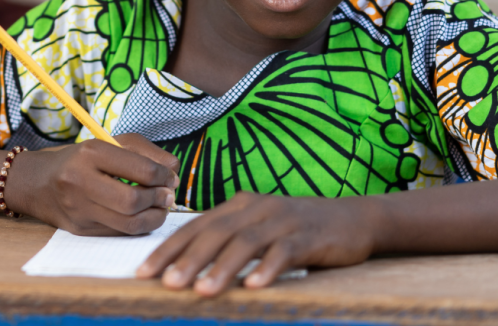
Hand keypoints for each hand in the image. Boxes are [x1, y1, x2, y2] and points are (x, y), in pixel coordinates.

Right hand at [6, 133, 179, 234]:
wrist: (37, 182)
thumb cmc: (80, 159)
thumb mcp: (109, 143)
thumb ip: (144, 152)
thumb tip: (174, 171)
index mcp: (90, 153)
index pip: (140, 169)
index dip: (164, 176)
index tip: (170, 177)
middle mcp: (80, 181)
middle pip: (133, 201)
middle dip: (159, 200)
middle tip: (168, 196)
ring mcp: (78, 209)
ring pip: (129, 224)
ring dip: (154, 218)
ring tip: (159, 208)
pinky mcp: (80, 230)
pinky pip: (119, 233)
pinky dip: (137, 226)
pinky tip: (141, 216)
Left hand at [137, 192, 376, 294]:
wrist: (353, 218)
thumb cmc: (297, 230)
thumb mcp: (259, 230)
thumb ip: (229, 241)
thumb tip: (188, 268)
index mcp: (238, 205)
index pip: (195, 227)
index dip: (169, 249)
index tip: (144, 272)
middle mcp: (255, 207)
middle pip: (214, 233)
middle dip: (187, 259)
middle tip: (166, 284)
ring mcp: (282, 219)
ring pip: (245, 242)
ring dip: (222, 268)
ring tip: (201, 291)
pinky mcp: (309, 235)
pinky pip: (285, 251)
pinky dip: (268, 268)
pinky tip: (254, 287)